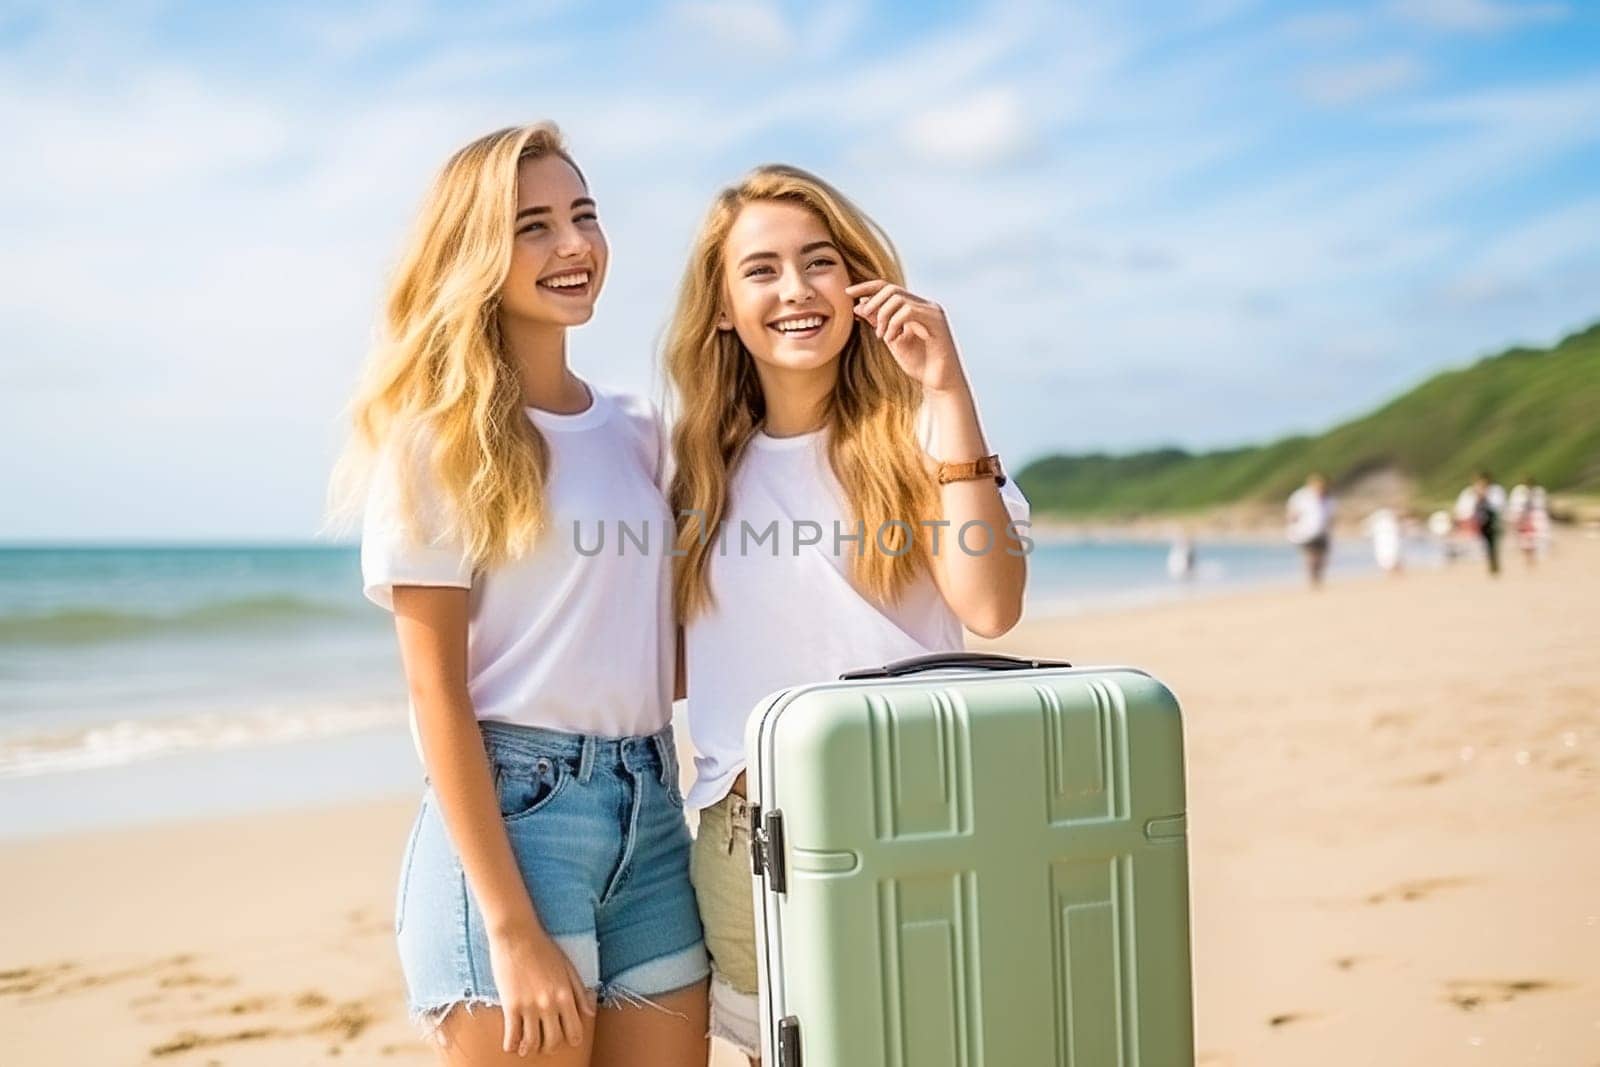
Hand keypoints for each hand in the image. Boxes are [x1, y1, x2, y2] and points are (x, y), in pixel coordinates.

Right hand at [487, 924, 596, 1055]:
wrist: (517, 934)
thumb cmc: (544, 947)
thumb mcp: (568, 967)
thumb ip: (580, 992)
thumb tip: (589, 1012)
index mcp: (566, 995)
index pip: (575, 1031)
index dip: (572, 1039)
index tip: (567, 1040)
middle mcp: (550, 1004)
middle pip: (553, 1041)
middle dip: (550, 1046)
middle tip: (544, 1043)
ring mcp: (529, 1006)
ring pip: (532, 1042)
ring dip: (530, 1048)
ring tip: (526, 1046)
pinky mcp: (511, 1005)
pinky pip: (512, 1036)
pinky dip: (512, 1045)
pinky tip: (511, 1043)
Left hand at [846, 279, 967, 394]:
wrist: (939, 382)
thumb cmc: (919, 363)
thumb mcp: (891, 339)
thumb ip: (877, 322)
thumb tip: (858, 304)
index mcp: (913, 307)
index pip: (888, 288)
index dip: (866, 287)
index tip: (847, 292)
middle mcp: (924, 305)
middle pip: (891, 289)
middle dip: (872, 300)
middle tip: (862, 316)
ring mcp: (932, 311)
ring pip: (898, 298)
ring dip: (882, 316)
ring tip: (880, 336)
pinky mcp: (936, 320)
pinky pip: (908, 311)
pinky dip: (894, 324)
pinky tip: (890, 339)